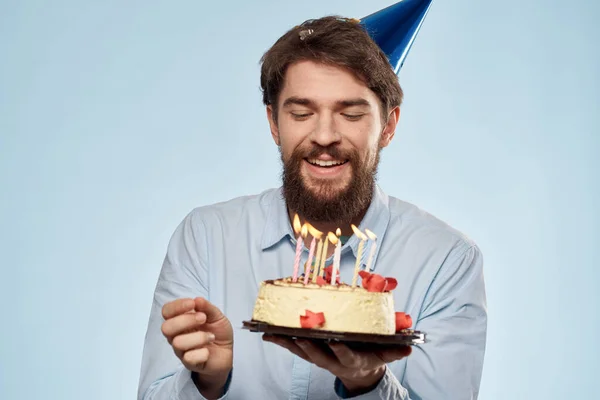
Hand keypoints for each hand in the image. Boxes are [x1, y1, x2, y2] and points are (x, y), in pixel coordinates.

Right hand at [161, 297, 232, 397]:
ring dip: (199, 337)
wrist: (227, 353)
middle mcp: (177, 334)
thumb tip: (197, 300)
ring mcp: (181, 350)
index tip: (192, 304)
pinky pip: (188, 358)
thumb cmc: (217, 332)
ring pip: (178, 343)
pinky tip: (208, 351)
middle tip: (203, 318)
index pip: (167, 311)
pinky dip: (202, 353)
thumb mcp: (217, 316)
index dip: (176, 306)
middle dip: (186, 320)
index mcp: (181, 319)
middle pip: (166, 328)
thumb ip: (207, 308)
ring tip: (210, 337)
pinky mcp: (189, 363)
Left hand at [263, 335, 410, 394]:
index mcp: (352, 359)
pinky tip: (266, 334)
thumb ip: (394, 350)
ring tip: (273, 333)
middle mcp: (332, 360)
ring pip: (301, 352)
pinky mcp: (309, 353)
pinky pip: (293, 347)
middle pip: (318, 354)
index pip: (346, 355)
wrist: (358, 370)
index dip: (340, 349)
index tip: (335, 341)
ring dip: (288, 342)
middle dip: (308, 345)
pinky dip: (280, 341)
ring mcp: (319, 358)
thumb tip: (409, 347)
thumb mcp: (384, 354)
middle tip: (299, 335)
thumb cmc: (371, 355)